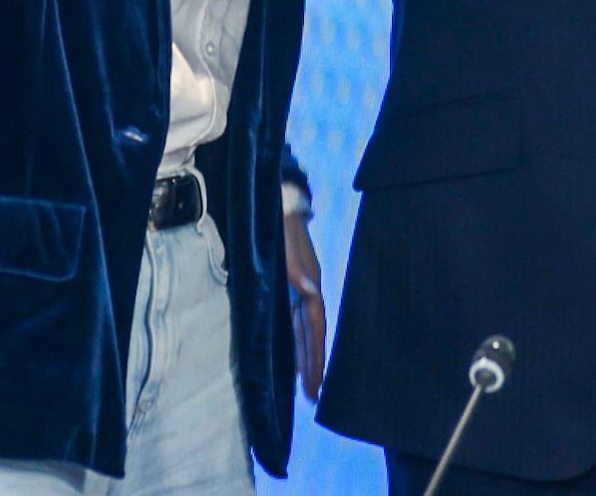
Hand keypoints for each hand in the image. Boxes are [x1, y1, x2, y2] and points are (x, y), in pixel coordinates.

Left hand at [284, 202, 329, 401]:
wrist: (279, 199)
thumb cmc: (283, 222)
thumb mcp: (287, 241)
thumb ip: (295, 266)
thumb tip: (310, 290)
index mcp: (310, 285)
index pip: (315, 328)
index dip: (314, 356)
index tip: (315, 384)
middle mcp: (306, 291)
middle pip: (310, 335)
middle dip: (312, 365)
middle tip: (313, 396)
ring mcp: (297, 290)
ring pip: (301, 331)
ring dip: (302, 356)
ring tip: (305, 384)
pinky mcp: (286, 287)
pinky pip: (291, 320)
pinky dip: (292, 339)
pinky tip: (289, 353)